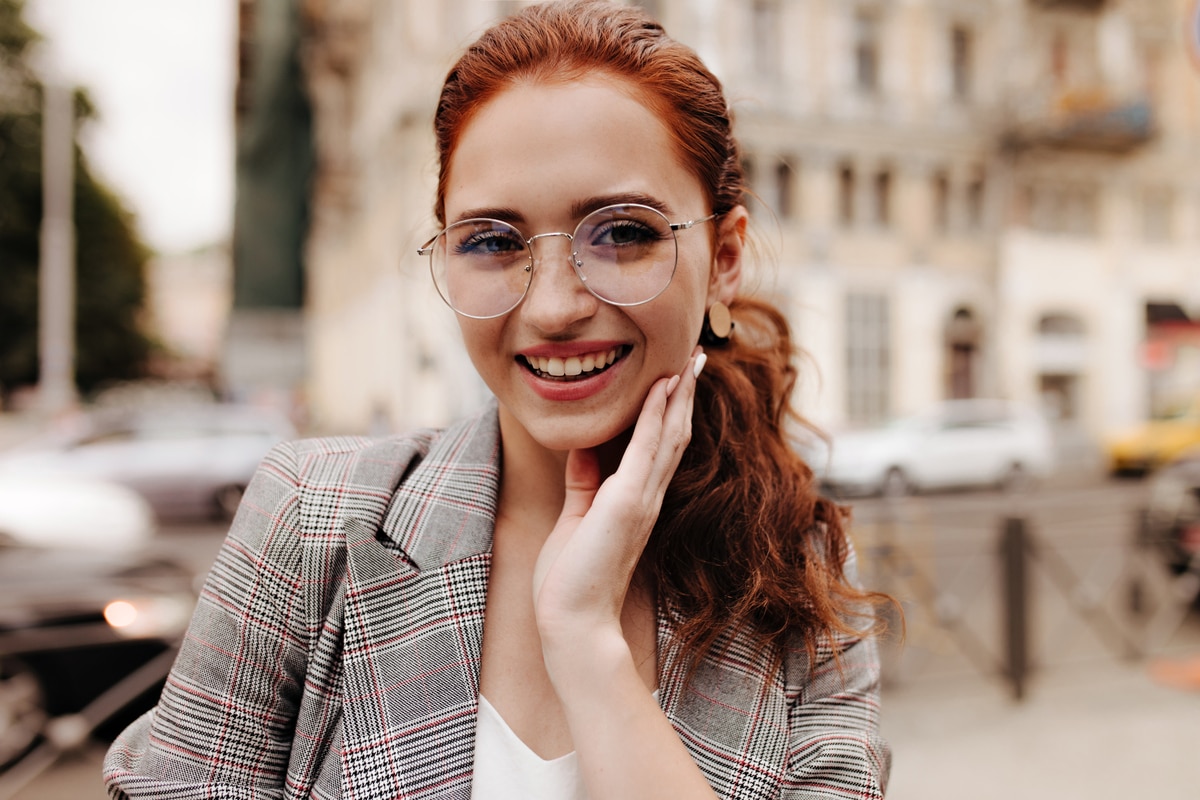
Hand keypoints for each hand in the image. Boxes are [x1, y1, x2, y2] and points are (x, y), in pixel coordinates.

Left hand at [532, 348, 705, 643]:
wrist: (573, 622)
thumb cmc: (571, 579)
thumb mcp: (575, 518)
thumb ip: (583, 483)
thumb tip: (583, 448)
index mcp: (636, 502)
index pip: (660, 447)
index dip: (670, 411)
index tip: (676, 377)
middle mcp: (647, 497)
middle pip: (674, 435)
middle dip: (684, 395)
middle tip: (696, 357)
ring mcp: (642, 499)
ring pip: (669, 435)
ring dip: (679, 395)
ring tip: (691, 360)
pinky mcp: (628, 502)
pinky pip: (648, 448)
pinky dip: (657, 414)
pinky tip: (664, 386)